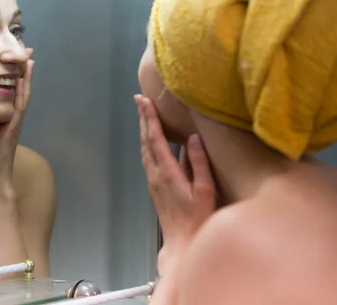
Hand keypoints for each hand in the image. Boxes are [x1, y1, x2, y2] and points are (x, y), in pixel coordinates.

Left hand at [0, 48, 33, 189]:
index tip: (11, 57)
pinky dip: (22, 91)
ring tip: (29, 57)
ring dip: (26, 75)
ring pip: (22, 93)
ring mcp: (14, 121)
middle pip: (18, 88)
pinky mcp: (14, 127)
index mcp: (2, 117)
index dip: (11, 74)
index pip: (7, 90)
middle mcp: (10, 117)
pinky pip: (19, 105)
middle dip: (22, 69)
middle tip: (26, 50)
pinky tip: (23, 78)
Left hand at [135, 95, 215, 273]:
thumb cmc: (197, 220)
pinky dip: (148, 143)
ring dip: (143, 130)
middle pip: (146, 140)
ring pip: (145, 149)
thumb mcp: (204, 191)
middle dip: (143, 118)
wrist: (182, 244)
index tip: (145, 101)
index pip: (156, 138)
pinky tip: (152, 140)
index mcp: (167, 172)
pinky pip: (148, 158)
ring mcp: (153, 181)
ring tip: (143, 114)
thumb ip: (199, 164)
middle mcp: (155, 174)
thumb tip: (193, 139)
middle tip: (139, 99)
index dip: (150, 118)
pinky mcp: (155, 187)